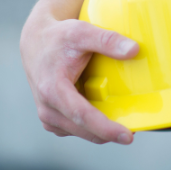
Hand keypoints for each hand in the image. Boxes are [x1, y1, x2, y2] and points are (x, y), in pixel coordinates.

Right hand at [21, 13, 138, 143]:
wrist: (36, 43)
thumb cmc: (58, 37)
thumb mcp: (81, 32)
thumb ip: (107, 40)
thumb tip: (134, 50)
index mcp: (52, 90)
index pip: (82, 116)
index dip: (106, 129)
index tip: (127, 137)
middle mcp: (47, 108)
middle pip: (84, 129)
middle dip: (110, 133)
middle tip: (134, 131)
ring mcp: (48, 116)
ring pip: (82, 133)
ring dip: (101, 131)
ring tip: (122, 121)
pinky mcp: (52, 120)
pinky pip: (76, 130)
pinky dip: (92, 127)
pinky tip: (105, 116)